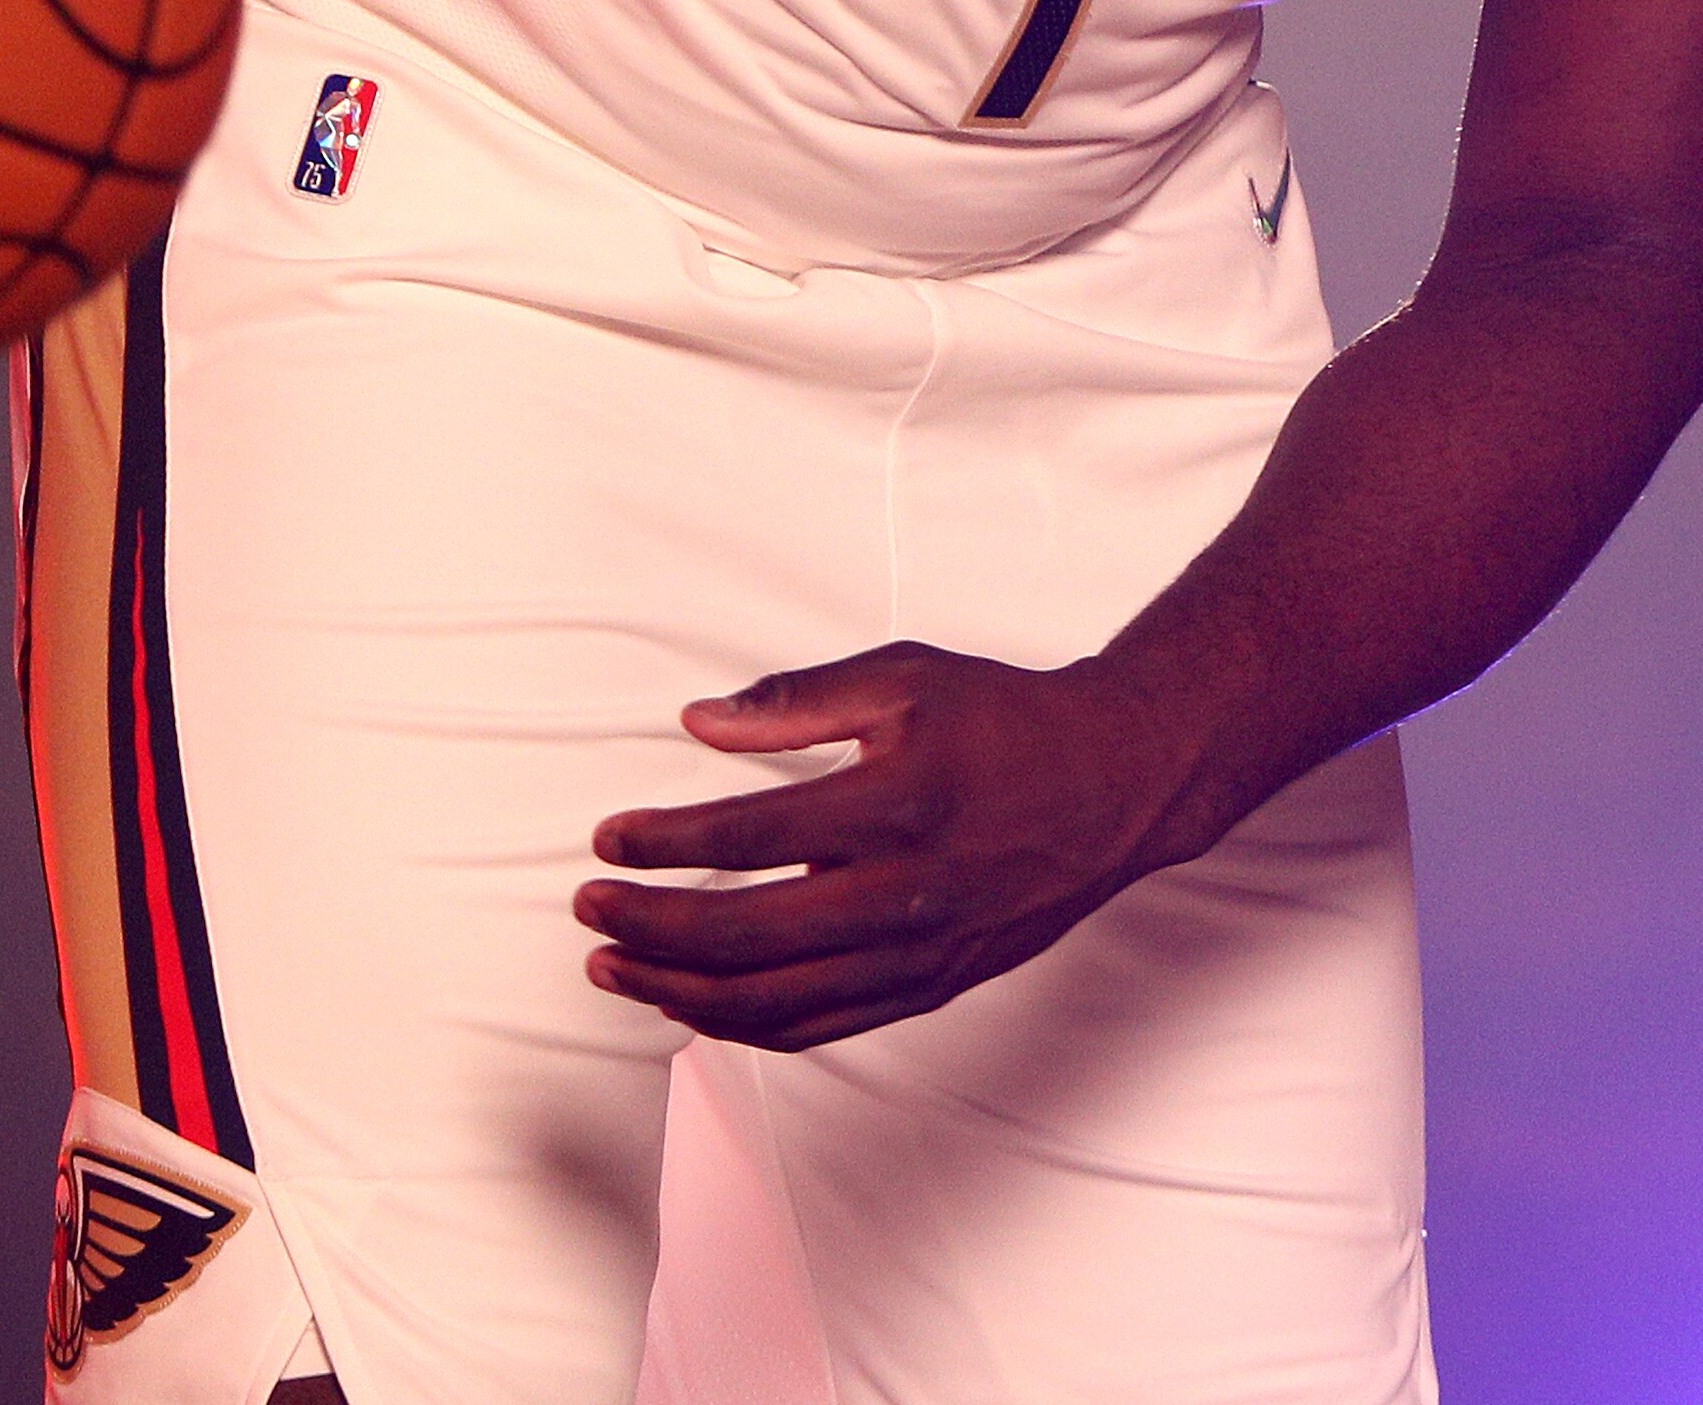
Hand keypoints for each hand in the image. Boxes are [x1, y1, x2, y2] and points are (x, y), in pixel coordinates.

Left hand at [572, 643, 1209, 1051]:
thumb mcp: (904, 676)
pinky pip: (817, 1027)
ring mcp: (916, 954)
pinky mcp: (929, 988)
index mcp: (892, 804)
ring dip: (676, 991)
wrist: (1113, 786)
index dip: (660, 843)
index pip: (743, 840)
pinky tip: (693, 1006)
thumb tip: (697, 723)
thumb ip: (796, 702)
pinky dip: (743, 1025)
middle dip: (646, 927)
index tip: (607, 836)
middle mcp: (902, 893)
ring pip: (770, 1000)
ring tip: (614, 967)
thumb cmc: (1004, 720)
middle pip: (740, 935)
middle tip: (589, 906)